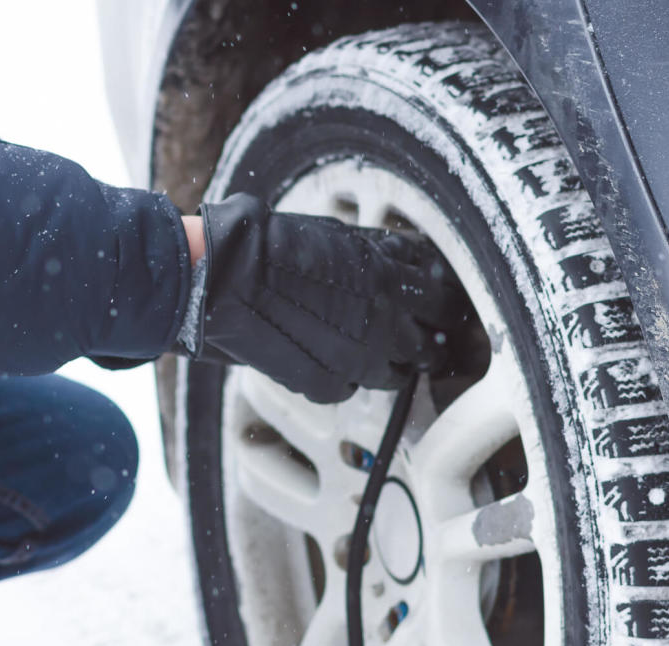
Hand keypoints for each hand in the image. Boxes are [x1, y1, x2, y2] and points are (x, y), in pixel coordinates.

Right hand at [186, 193, 465, 402]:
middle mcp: (384, 325)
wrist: (227, 277)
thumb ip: (377, 254)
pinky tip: (328, 357)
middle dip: (426, 339)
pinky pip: (351, 387)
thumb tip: (400, 260)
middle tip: (419, 337)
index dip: (440, 300)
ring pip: (397, 374)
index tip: (436, 302)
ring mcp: (358, 361)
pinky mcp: (327, 385)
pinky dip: (345, 375)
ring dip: (391, 363)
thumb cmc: (272, 246)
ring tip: (373, 352)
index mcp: (390, 281)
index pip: (441, 298)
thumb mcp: (339, 236)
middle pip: (430, 345)